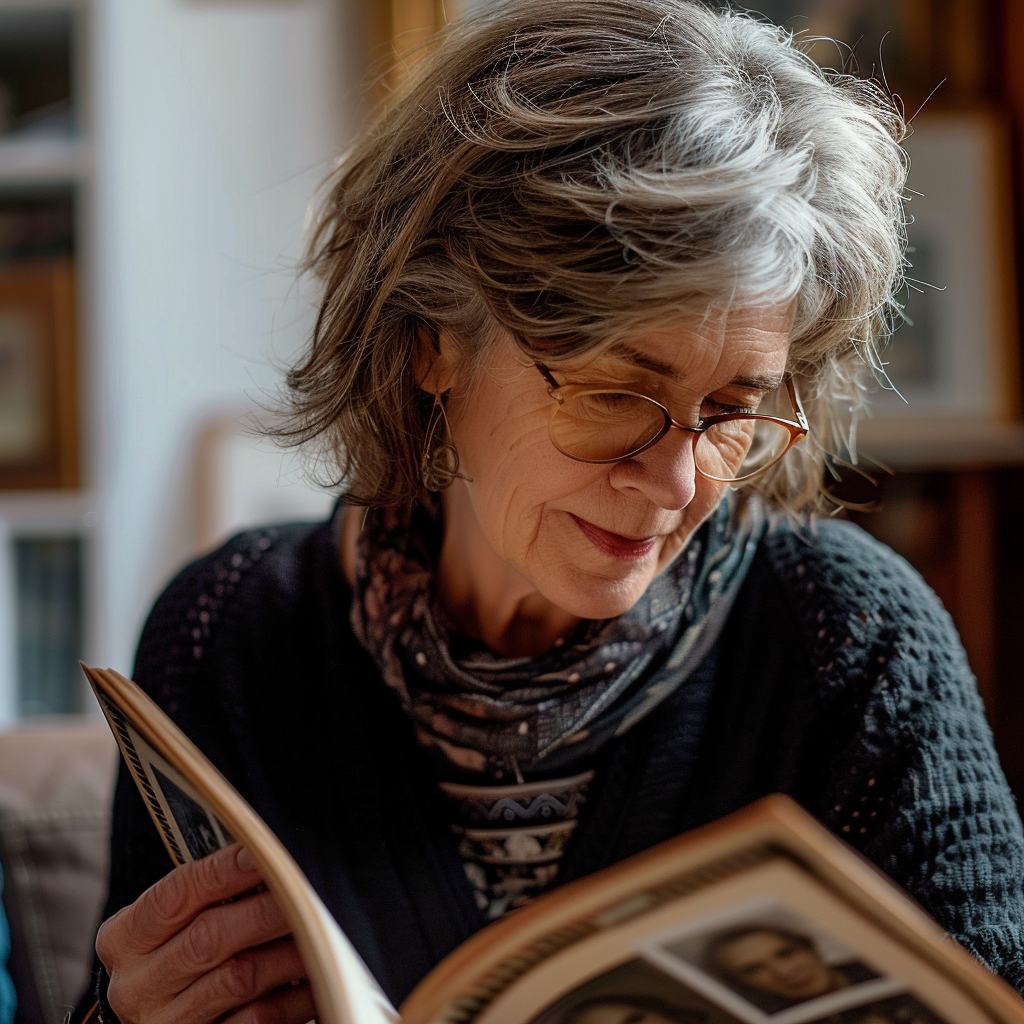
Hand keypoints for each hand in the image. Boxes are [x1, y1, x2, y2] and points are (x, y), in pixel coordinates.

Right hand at [96, 843, 314, 1023]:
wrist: (163, 1014)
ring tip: (318, 930)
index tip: (261, 854)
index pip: (173, 896)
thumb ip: (206, 892)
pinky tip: (313, 978)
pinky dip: (291, 998)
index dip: (221, 872)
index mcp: (124, 939)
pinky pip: (256, 1020)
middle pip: (208, 938)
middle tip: (305, 893)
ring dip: (286, 952)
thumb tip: (265, 858)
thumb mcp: (174, 920)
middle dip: (264, 911)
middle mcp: (136, 986)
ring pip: (238, 978)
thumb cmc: (180, 949)